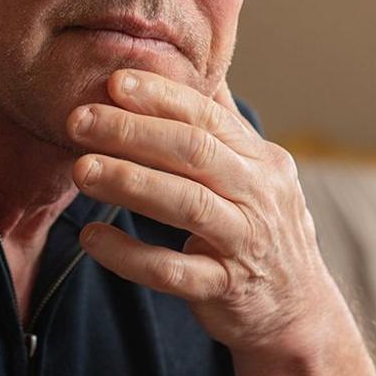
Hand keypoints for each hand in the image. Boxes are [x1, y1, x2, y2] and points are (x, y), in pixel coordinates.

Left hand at [69, 68, 375, 375]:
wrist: (297, 312)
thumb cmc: (261, 230)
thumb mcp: (255, 174)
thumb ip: (223, 124)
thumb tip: (198, 63)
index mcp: (262, 161)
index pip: (208, 117)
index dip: (161, 96)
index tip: (113, 82)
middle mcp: (260, 196)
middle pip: (195, 152)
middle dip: (133, 132)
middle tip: (78, 120)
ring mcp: (246, 244)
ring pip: (187, 205)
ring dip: (130, 182)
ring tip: (81, 169)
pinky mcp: (227, 290)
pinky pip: (174, 272)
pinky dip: (130, 255)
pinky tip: (93, 237)